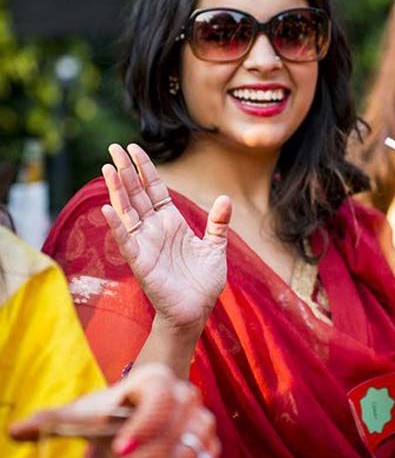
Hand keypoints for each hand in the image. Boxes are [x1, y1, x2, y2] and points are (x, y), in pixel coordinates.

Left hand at [9, 364, 219, 457]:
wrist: (136, 422)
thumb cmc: (107, 416)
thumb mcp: (82, 414)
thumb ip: (51, 420)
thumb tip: (14, 431)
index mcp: (157, 378)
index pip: (159, 397)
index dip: (144, 424)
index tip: (118, 450)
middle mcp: (187, 395)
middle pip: (170, 434)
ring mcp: (201, 421)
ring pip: (187, 456)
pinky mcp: (208, 446)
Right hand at [101, 143, 231, 334]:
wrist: (196, 311)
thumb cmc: (203, 282)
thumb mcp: (215, 248)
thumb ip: (218, 223)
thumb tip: (225, 198)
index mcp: (171, 221)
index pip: (154, 188)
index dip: (145, 168)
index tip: (134, 147)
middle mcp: (154, 228)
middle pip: (137, 193)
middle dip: (126, 170)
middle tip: (113, 147)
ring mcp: (145, 243)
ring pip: (128, 211)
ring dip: (117, 190)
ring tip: (107, 168)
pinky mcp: (140, 261)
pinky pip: (126, 240)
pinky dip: (116, 225)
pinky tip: (107, 208)